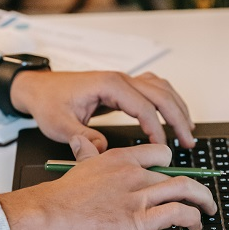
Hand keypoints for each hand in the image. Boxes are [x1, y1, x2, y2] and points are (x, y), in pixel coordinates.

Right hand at [0, 136, 216, 229]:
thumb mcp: (78, 166)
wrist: (48, 216)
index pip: (160, 153)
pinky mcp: (139, 220)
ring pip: (185, 189)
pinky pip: (177, 213)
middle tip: (201, 197)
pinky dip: (191, 217)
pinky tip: (193, 224)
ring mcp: (138, 196)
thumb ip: (87, 152)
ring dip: (203, 200)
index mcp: (121, 159)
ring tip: (207, 209)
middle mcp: (134, 174)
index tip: (175, 174)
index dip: (172, 165)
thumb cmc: (62, 196)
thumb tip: (84, 140)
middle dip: (195, 188)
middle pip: (177, 175)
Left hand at [10, 70, 195, 151]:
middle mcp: (121, 79)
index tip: (162, 149)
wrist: (39, 88)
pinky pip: (154, 87)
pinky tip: (174, 112)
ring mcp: (124, 80)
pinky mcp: (123, 86)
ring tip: (188, 129)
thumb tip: (105, 150)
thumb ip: (83, 138)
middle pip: (161, 95)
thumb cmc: (49, 102)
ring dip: (178, 107)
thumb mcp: (59, 124)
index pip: (143, 107)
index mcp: (109, 85)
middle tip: (188, 142)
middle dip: (178, 119)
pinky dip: (169, 100)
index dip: (156, 130)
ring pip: (162, 88)